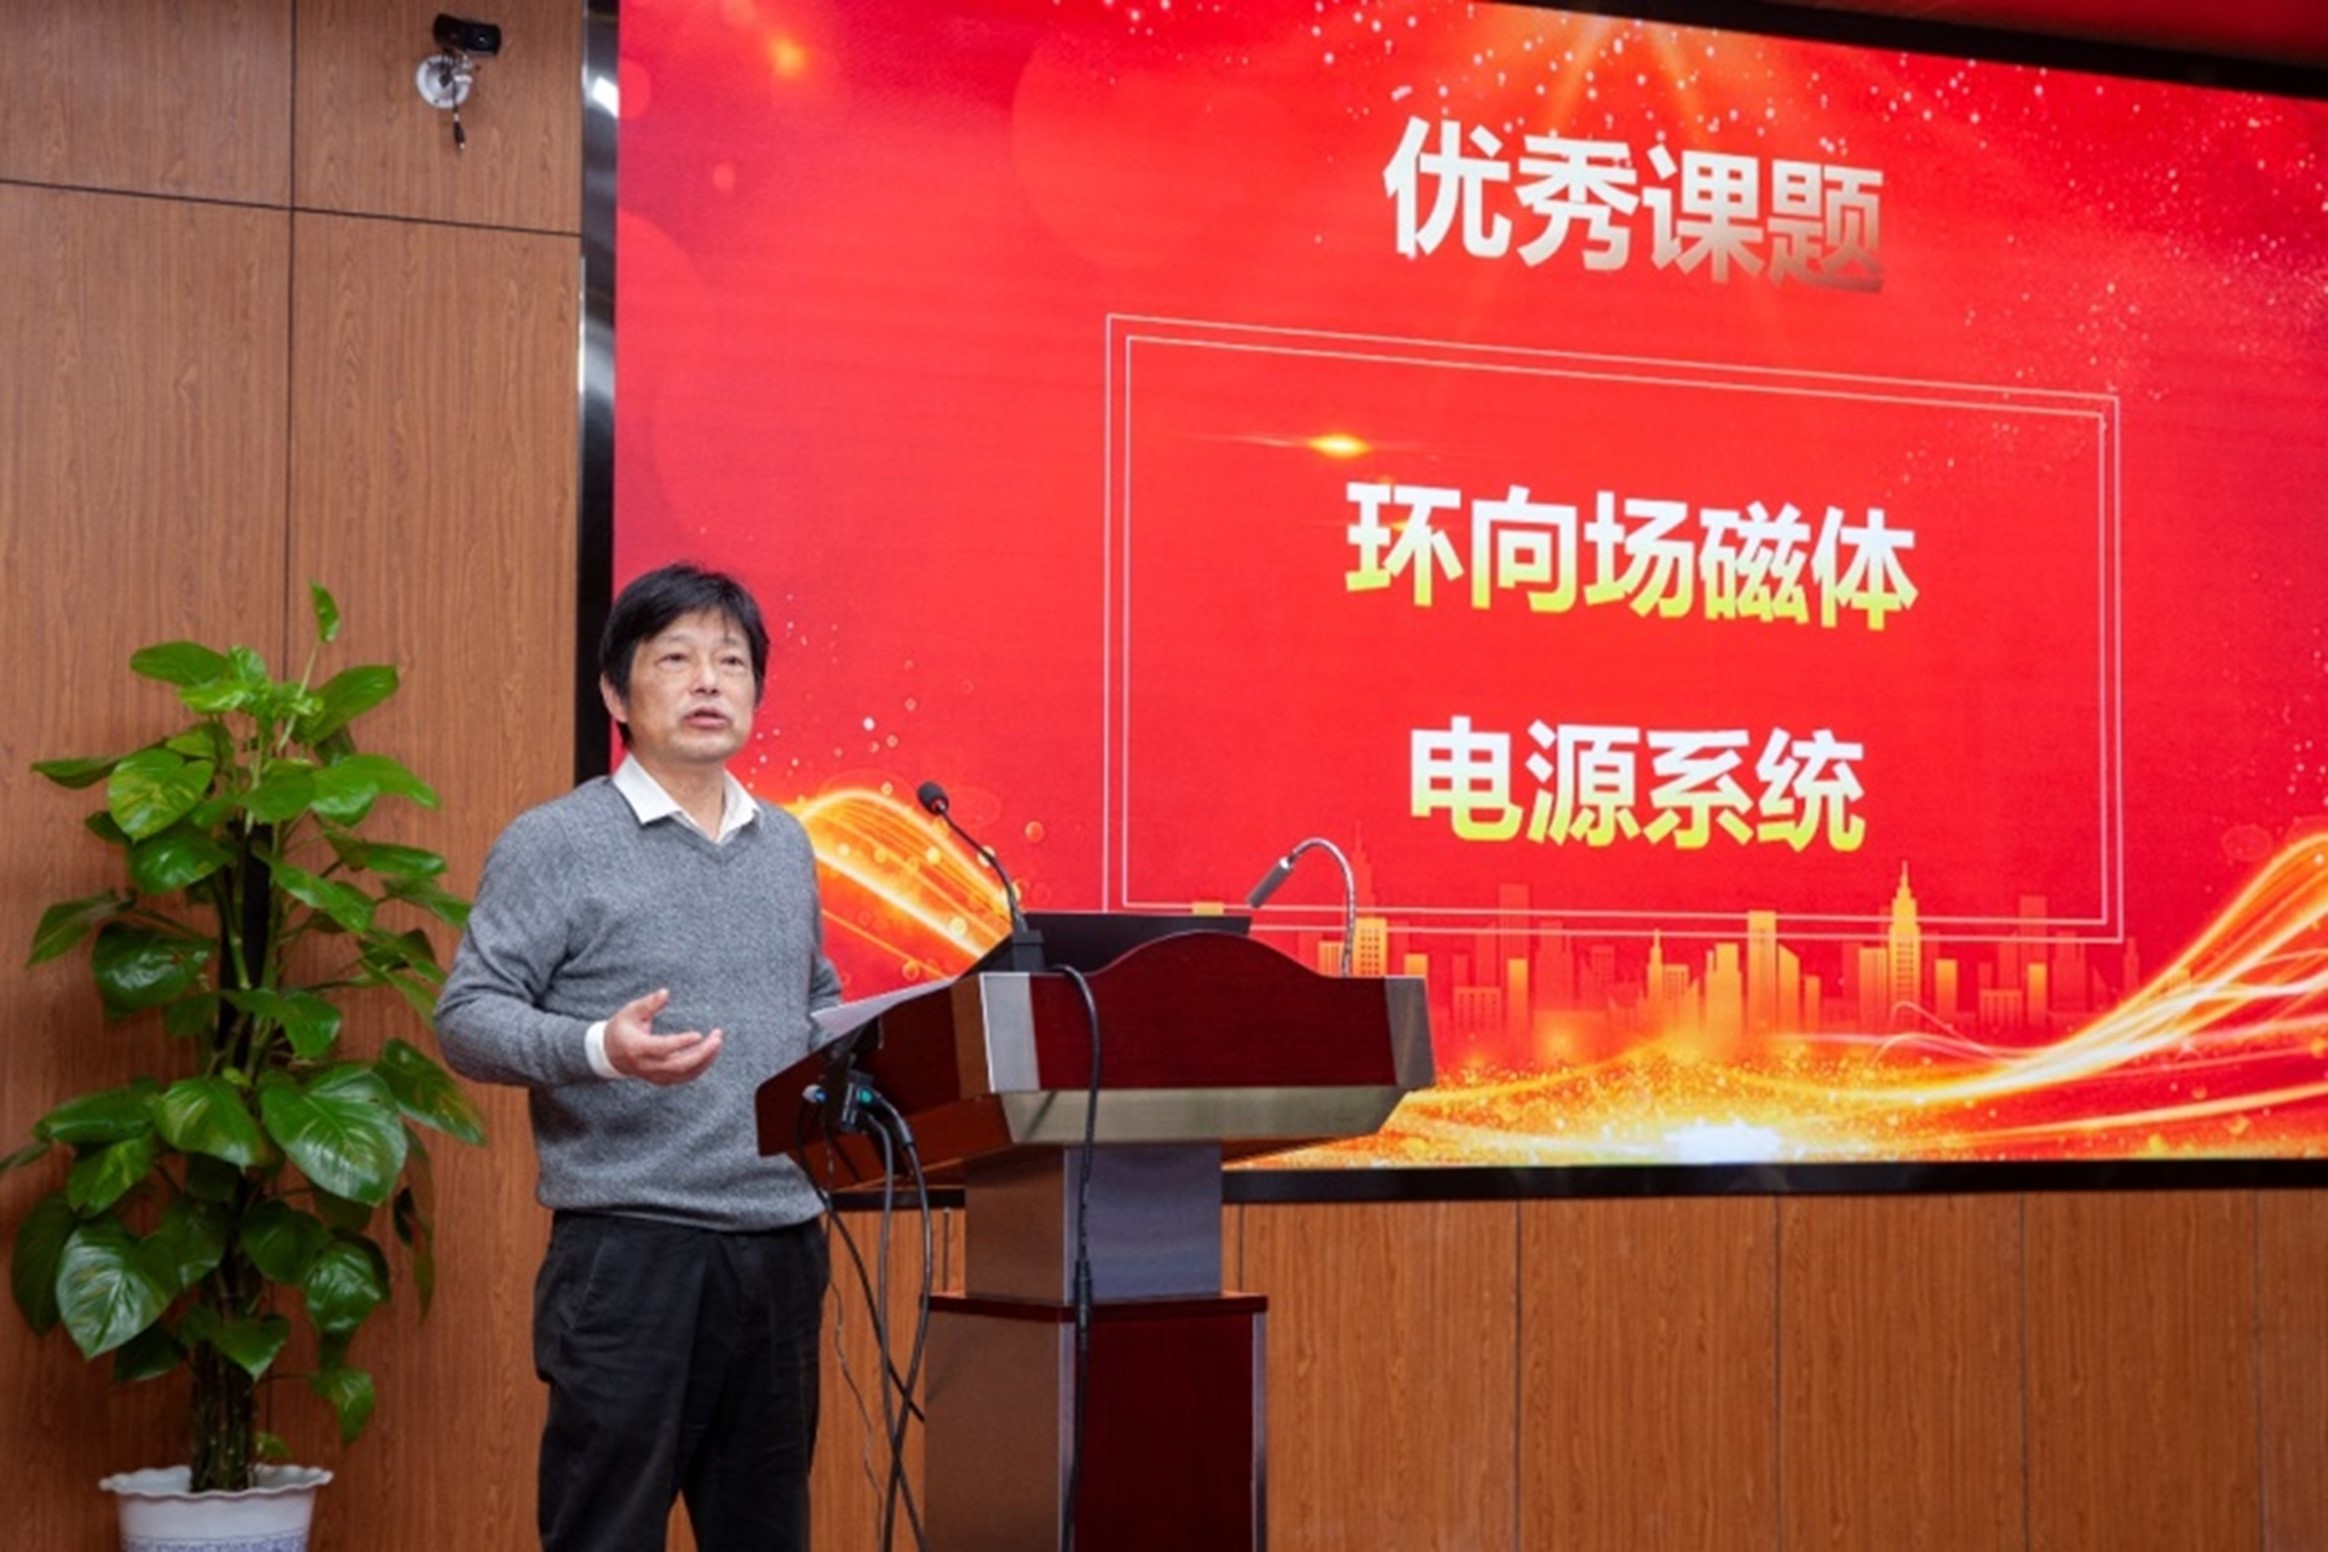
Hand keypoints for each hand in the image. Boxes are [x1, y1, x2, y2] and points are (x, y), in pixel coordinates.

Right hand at [603, 987, 722, 1084]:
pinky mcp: (662, 1080)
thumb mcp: (630, 1011)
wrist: (610, 1054)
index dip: (680, 1043)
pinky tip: (710, 1052)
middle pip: (679, 1065)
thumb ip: (648, 1003)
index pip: (662, 1048)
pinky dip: (700, 1067)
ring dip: (705, 1060)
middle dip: (702, 1052)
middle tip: (717, 1036)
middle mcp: (647, 1065)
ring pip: (684, 1073)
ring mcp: (655, 1075)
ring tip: (718, 1042)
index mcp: (637, 1048)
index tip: (699, 1034)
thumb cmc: (622, 1028)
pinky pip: (684, 1077)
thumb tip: (666, 993)